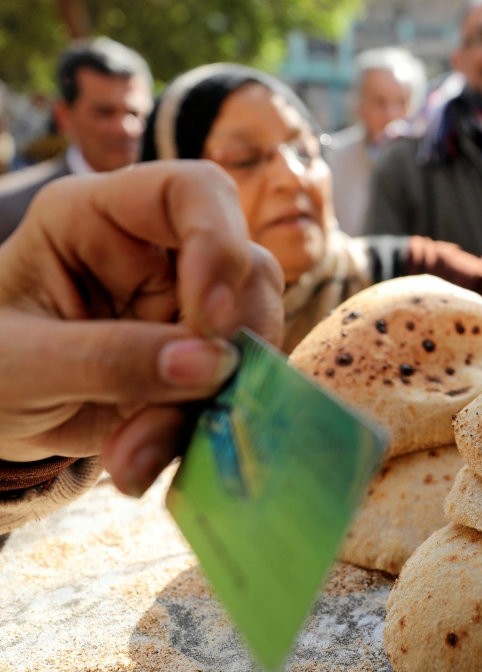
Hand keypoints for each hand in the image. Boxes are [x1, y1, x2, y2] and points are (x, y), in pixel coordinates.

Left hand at [0, 161, 283, 495]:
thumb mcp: (19, 364)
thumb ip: (107, 360)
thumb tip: (213, 365)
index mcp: (100, 217)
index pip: (192, 192)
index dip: (219, 243)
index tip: (209, 321)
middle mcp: (159, 255)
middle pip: (245, 270)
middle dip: (226, 344)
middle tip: (189, 402)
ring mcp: (186, 309)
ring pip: (252, 335)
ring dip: (213, 401)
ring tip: (139, 455)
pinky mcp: (201, 363)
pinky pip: (235, 390)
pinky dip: (202, 432)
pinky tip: (143, 462)